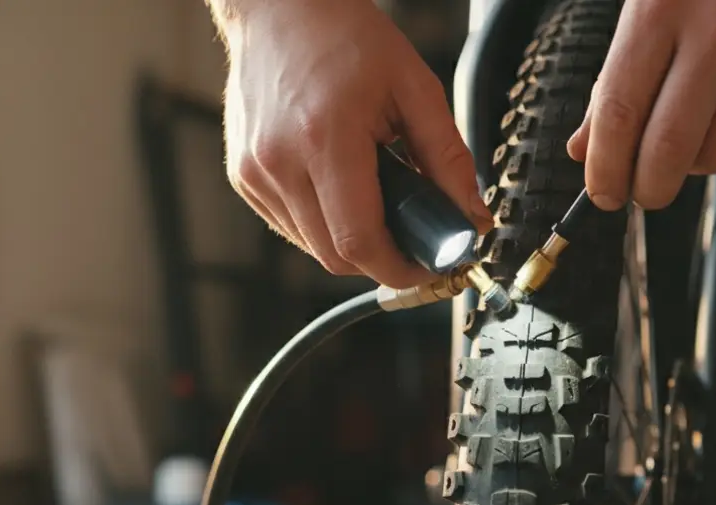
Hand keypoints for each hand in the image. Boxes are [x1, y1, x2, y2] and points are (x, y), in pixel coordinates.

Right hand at [213, 0, 491, 287]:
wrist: (280, 8)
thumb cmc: (344, 37)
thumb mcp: (415, 88)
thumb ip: (448, 159)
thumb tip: (472, 217)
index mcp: (324, 138)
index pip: (359, 240)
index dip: (399, 268)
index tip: (427, 266)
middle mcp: (279, 162)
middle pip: (335, 255)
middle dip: (380, 259)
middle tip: (412, 239)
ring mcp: (255, 173)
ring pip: (312, 247)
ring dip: (351, 241)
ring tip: (376, 200)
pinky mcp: (243, 178)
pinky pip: (290, 227)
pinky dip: (322, 224)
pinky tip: (340, 188)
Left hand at [566, 0, 715, 209]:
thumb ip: (616, 72)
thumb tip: (585, 147)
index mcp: (660, 8)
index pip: (620, 113)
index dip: (605, 168)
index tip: (602, 193)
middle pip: (670, 148)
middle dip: (648, 188)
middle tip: (641, 192)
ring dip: (693, 167)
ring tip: (686, 145)